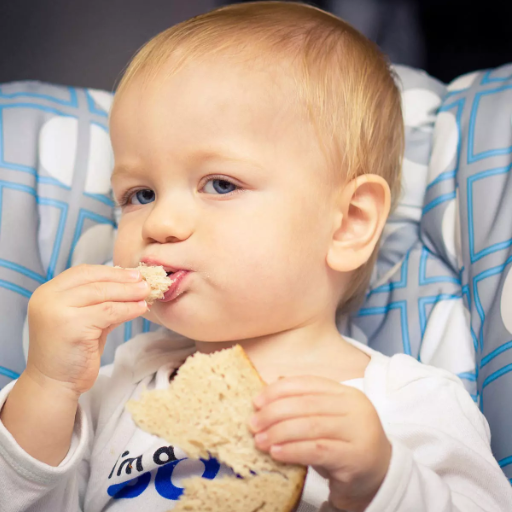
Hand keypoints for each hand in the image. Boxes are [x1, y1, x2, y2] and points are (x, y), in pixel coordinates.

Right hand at [25, 264, 149, 397]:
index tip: (133, 274)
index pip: (83, 272)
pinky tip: (140, 308)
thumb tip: (132, 285)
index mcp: (48, 292)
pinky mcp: (71, 326)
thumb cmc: (72, 351)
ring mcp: (57, 311)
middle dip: (123, 280)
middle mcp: (48, 298)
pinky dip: (128, 308)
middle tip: (145, 282)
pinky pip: (108, 311)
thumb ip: (102, 302)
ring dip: (129, 293)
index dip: (111, 272)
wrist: (54, 383)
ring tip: (146, 293)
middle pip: (94, 281)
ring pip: (103, 294)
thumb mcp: (86, 319)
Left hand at [250, 376, 391, 511]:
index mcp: (345, 393)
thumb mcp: (326, 420)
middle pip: (307, 404)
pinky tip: (276, 452)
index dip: (279, 390)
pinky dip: (293, 450)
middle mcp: (355, 408)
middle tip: (253, 423)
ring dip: (279, 432)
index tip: (256, 401)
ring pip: (311, 426)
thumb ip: (304, 405)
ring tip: (260, 440)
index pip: (308, 384)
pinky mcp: (355, 457)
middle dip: (274, 412)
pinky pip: (318, 450)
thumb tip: (268, 392)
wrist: (379, 476)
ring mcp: (358, 431)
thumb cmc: (344, 444)